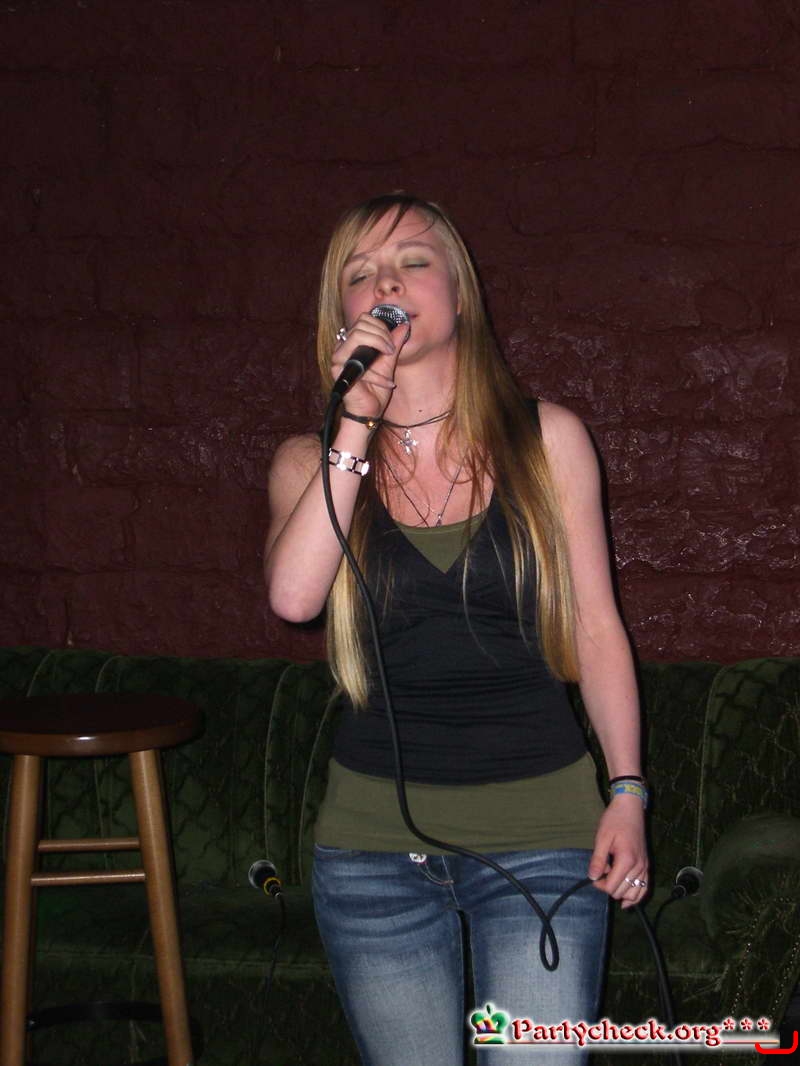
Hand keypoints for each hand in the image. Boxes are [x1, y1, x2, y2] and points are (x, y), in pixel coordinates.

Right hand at [331, 312, 407, 419]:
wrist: (369, 411)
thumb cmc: (376, 389)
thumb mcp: (389, 362)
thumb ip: (394, 343)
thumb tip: (404, 326)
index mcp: (353, 343)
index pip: (364, 319)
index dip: (381, 325)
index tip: (392, 342)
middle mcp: (343, 347)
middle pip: (361, 323)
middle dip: (381, 334)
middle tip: (391, 350)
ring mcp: (338, 357)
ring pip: (357, 334)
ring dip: (378, 343)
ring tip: (389, 357)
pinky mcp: (337, 370)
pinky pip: (359, 361)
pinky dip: (375, 374)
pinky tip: (385, 383)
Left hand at [588, 795, 648, 909]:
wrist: (631, 808)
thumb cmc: (614, 820)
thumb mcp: (602, 838)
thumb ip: (598, 860)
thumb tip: (592, 878)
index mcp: (627, 860)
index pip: (612, 886)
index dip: (600, 885)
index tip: (594, 874)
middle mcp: (639, 866)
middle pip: (622, 891)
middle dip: (608, 887)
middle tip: (601, 873)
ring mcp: (645, 866)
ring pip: (635, 893)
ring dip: (621, 892)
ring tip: (611, 882)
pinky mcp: (647, 865)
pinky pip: (645, 888)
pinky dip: (636, 896)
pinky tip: (627, 901)